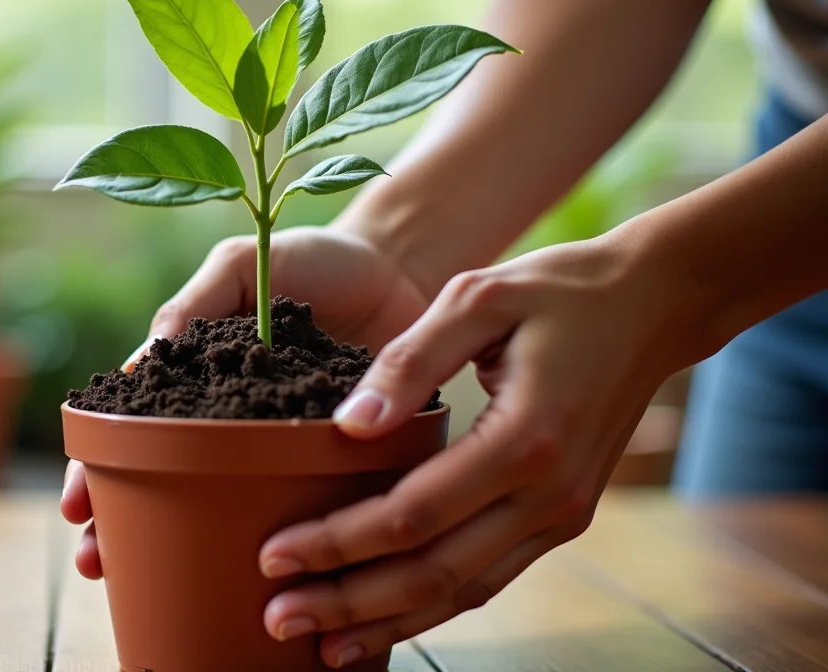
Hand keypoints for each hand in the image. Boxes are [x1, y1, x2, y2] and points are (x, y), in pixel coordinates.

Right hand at [62, 225, 432, 579]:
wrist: (401, 265)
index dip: (97, 466)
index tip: (77, 508)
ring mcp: (277, 447)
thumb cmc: (313, 259)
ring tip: (147, 578)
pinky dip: (277, 538)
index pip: (133, 427)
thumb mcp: (244, 265)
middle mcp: (229, 421)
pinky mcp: (333, 461)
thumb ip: (198, 300)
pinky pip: (298, 504)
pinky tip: (262, 572)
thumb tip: (148, 353)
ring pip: (221, 506)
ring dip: (182, 545)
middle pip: (160, 480)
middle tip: (94, 563)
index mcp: (197, 375)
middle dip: (121, 524)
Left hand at [257, 236, 703, 667]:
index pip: (412, 514)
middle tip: (279, 619)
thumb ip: (410, 361)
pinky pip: (489, 577)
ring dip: (389, 620)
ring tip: (323, 644)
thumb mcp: (477, 298)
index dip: (338, 544)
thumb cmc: (558, 291)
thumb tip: (348, 426)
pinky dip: (434, 604)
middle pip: (434, 573)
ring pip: (465, 592)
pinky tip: (386, 615)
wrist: (654, 305)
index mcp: (525, 440)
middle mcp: (549, 495)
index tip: (273, 556)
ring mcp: (562, 514)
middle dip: (349, 603)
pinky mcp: (563, 517)